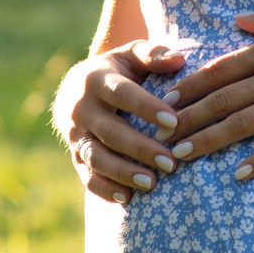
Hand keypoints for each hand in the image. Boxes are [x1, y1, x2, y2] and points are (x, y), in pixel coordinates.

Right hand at [53, 40, 187, 203]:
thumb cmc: (118, 69)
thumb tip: (179, 59)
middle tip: (171, 163)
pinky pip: (86, 176)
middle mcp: (81, 109)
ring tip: (152, 183)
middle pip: (110, 132)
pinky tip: (128, 198)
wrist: (78, 87)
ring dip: (123, 172)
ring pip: (96, 157)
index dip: (147, 108)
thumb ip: (154, 55)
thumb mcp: (132, 55)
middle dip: (141, 148)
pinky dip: (105, 189)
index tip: (174, 121)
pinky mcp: (74, 155)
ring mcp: (74, 135)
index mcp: (96, 80)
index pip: (122, 94)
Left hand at [160, 5, 253, 181]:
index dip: (190, 87)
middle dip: (188, 120)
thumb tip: (236, 20)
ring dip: (209, 141)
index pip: (221, 70)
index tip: (166, 102)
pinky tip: (239, 175)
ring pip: (242, 124)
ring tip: (182, 157)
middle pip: (223, 101)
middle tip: (158, 137)